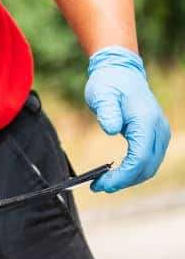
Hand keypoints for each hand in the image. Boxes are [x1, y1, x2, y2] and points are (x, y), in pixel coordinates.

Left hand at [84, 45, 171, 191]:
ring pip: (150, 166)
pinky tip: (115, 173)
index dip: (122, 176)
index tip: (102, 184)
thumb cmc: (109, 83)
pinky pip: (148, 160)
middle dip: (124, 181)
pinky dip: (133, 170)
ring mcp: (159, 133)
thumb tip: (112, 129)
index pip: (140, 158)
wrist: (121, 72)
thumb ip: (107, 111)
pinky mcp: (154, 136)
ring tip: (103, 183)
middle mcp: (159, 130)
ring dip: (129, 178)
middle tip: (98, 186)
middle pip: (147, 167)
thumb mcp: (102, 94)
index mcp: (147, 121)